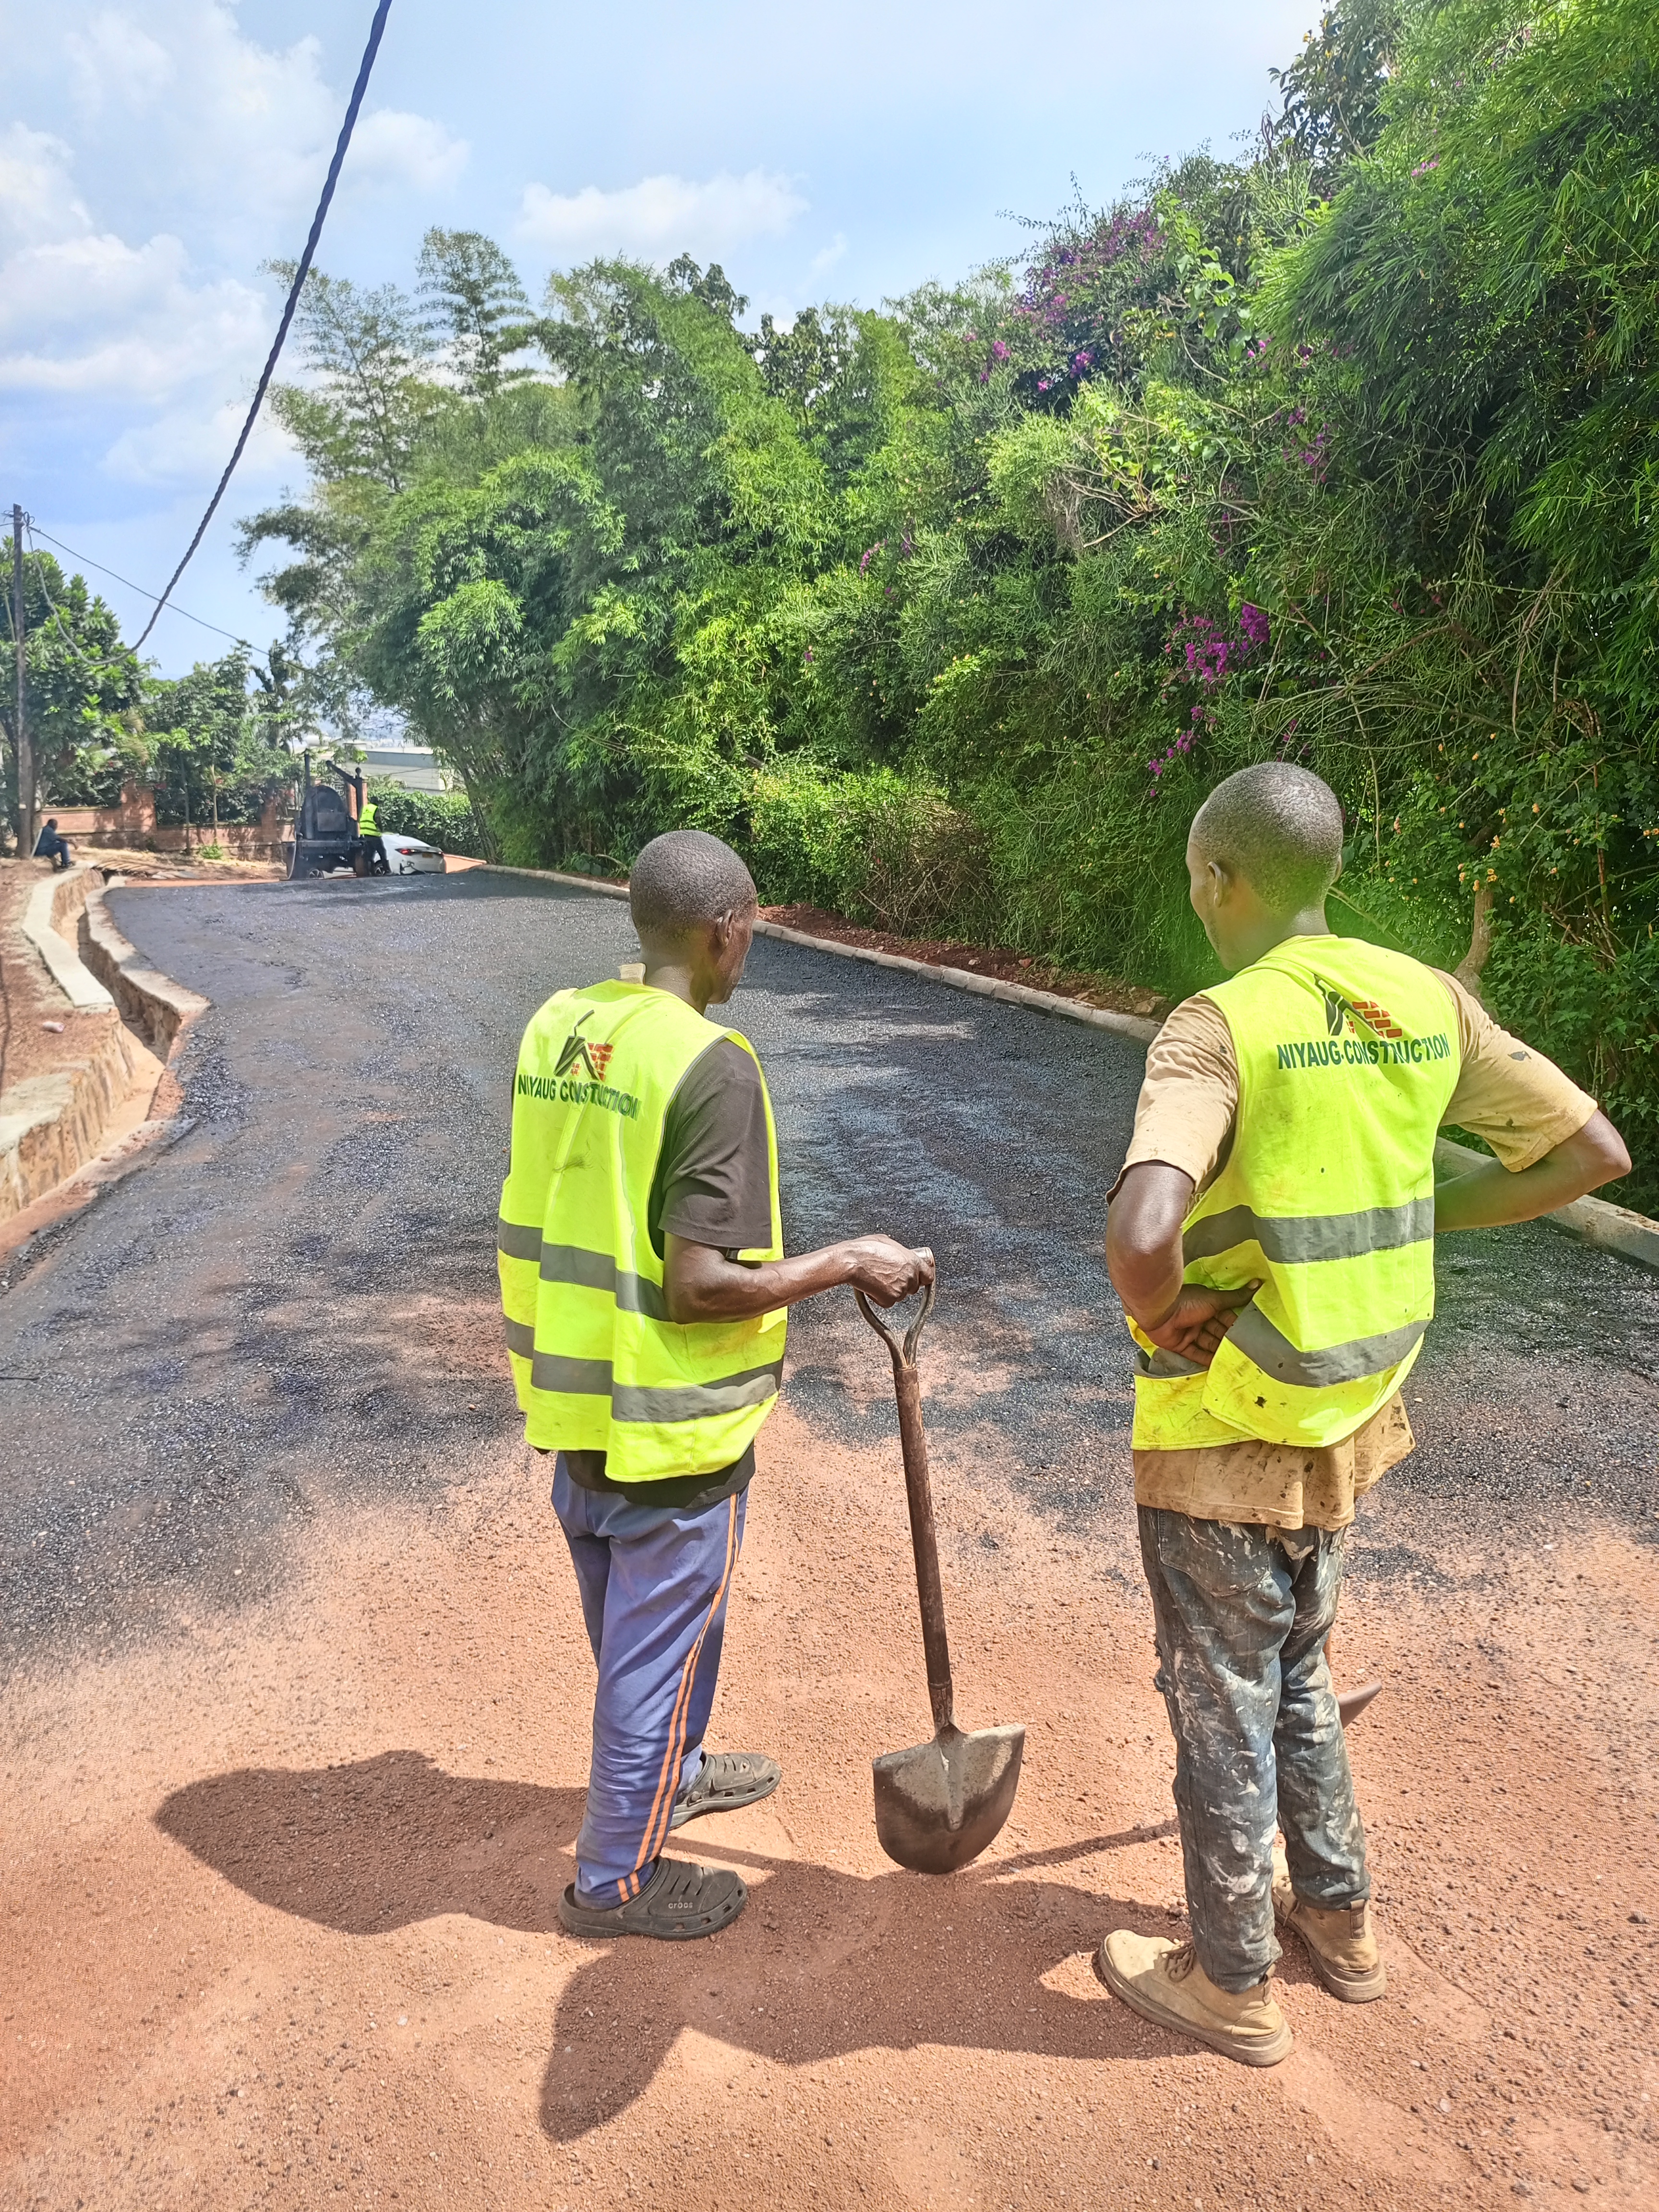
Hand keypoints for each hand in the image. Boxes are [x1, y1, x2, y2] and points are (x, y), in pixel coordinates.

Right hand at [841, 1238, 935, 1307]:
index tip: (919, 1278)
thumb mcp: (887, 1241)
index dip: (922, 1277)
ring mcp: (900, 1289)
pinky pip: (888, 1302)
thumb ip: (898, 1251)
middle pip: (913, 1286)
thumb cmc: (864, 1250)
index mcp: (912, 1261)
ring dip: (891, 1290)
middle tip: (889, 1276)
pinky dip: (880, 1298)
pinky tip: (873, 1287)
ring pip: (900, 1295)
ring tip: (878, 1279)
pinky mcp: (889, 1299)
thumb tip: (897, 1253)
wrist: (851, 1262)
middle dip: (903, 1283)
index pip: (928, 1275)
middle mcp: (909, 1276)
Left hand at [1143, 1280, 1259, 1367]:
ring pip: (1209, 1344)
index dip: (1237, 1326)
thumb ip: (1236, 1297)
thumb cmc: (1188, 1301)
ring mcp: (1189, 1333)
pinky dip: (1207, 1360)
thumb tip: (1258, 1283)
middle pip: (1218, 1332)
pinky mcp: (1180, 1346)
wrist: (1160, 1311)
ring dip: (1221, 1352)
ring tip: (1238, 1362)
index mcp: (1207, 1305)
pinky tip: (1220, 1367)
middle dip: (1230, 1341)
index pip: (1226, 1317)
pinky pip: (1196, 1355)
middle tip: (1249, 1352)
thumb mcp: (1215, 1300)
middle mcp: (1199, 1319)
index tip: (1253, 1335)